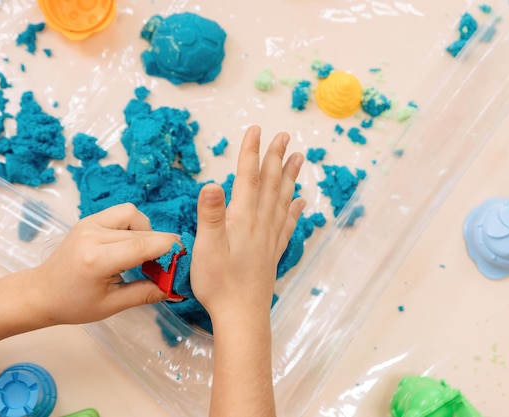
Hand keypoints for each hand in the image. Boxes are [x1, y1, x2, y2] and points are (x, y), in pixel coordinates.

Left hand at [29, 203, 178, 324]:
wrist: (41, 292)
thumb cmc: (73, 304)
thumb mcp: (112, 305)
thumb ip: (146, 293)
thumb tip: (175, 288)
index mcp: (96, 259)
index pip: (143, 245)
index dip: (168, 249)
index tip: (182, 258)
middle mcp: (92, 235)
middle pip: (142, 231)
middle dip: (160, 246)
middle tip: (165, 264)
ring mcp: (89, 223)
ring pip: (134, 215)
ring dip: (146, 231)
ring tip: (143, 254)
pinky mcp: (89, 219)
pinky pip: (122, 213)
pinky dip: (133, 226)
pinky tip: (130, 245)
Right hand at [190, 125, 304, 322]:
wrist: (242, 315)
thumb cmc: (219, 283)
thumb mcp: (207, 247)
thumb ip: (210, 214)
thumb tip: (212, 183)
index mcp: (243, 219)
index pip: (247, 178)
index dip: (251, 152)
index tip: (256, 129)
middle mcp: (261, 224)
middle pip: (270, 184)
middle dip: (275, 157)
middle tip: (284, 135)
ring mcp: (270, 238)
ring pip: (283, 200)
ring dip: (289, 177)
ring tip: (299, 158)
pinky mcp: (273, 252)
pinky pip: (288, 224)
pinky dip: (296, 209)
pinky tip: (301, 202)